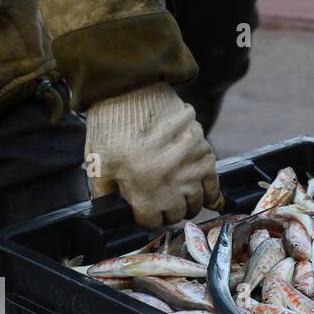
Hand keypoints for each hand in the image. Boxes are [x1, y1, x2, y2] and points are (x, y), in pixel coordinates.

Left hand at [84, 82, 222, 228]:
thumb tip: (108, 213)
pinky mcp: (204, 156)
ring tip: (176, 193)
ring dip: (186, 202)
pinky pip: (213, 185)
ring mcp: (191, 173)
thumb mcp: (99, 164)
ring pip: (196, 203)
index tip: (141, 208)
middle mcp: (172, 189)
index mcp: (144, 195)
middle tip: (158, 199)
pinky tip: (201, 192)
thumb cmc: (112, 127)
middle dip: (166, 210)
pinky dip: (209, 192)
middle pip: (176, 215)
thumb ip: (103, 194)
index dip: (144, 217)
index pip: (151, 222)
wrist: (132, 91)